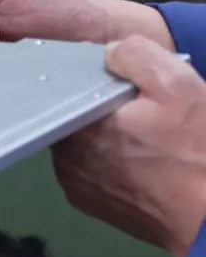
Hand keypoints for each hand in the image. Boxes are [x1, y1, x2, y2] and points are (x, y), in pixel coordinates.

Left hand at [54, 36, 205, 256]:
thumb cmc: (196, 152)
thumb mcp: (176, 85)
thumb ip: (134, 56)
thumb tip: (107, 53)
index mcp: (77, 123)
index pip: (66, 88)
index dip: (92, 79)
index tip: (116, 78)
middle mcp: (64, 155)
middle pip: (73, 115)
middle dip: (100, 108)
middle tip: (137, 108)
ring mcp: (74, 183)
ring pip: (81, 143)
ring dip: (104, 136)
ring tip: (143, 136)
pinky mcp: (89, 204)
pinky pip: (90, 169)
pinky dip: (108, 161)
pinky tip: (139, 160)